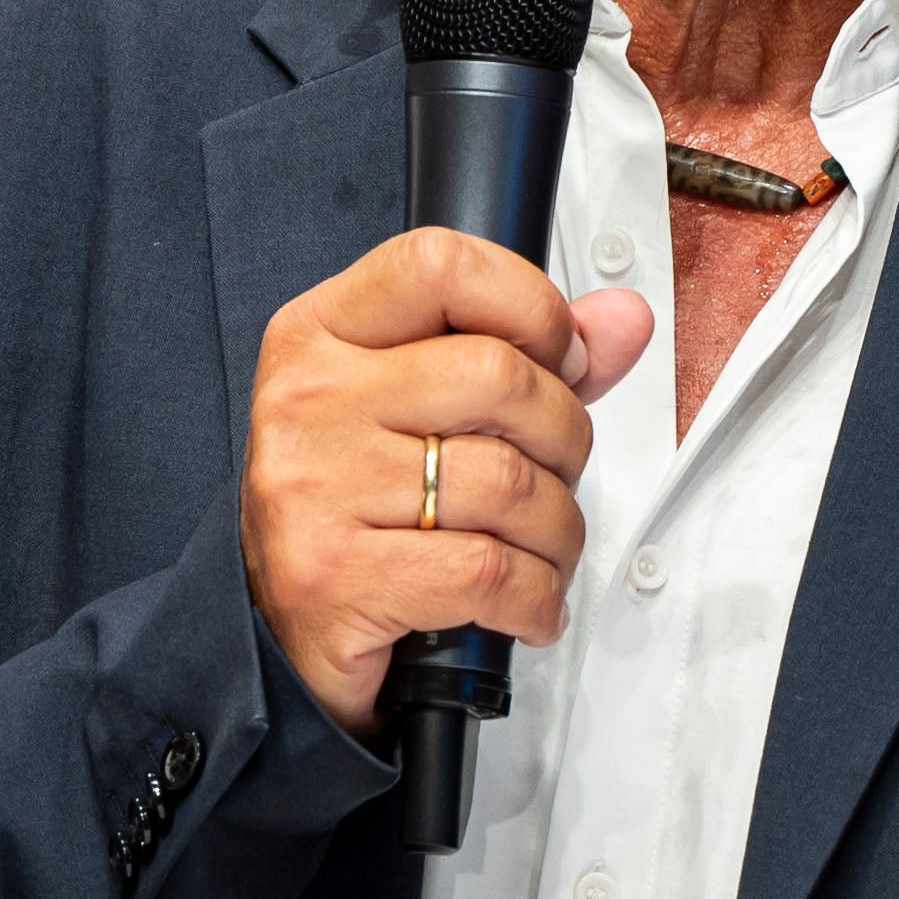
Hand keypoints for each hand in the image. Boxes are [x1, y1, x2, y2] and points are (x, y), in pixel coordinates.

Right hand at [241, 229, 656, 733]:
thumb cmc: (354, 508)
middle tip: (551, 475)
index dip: (529, 307)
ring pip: (510, 485)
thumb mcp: (419, 409)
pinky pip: (492, 573)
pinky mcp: (335, 575)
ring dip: (558, 534)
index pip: (439, 266)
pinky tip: (523, 604)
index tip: (557, 360)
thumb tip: (623, 320)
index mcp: (319, 335)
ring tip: (540, 551)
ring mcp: (315, 486)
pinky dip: (536, 599)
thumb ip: (525, 356)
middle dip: (564, 439)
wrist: (275, 632)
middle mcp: (307, 398)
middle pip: (500, 379)